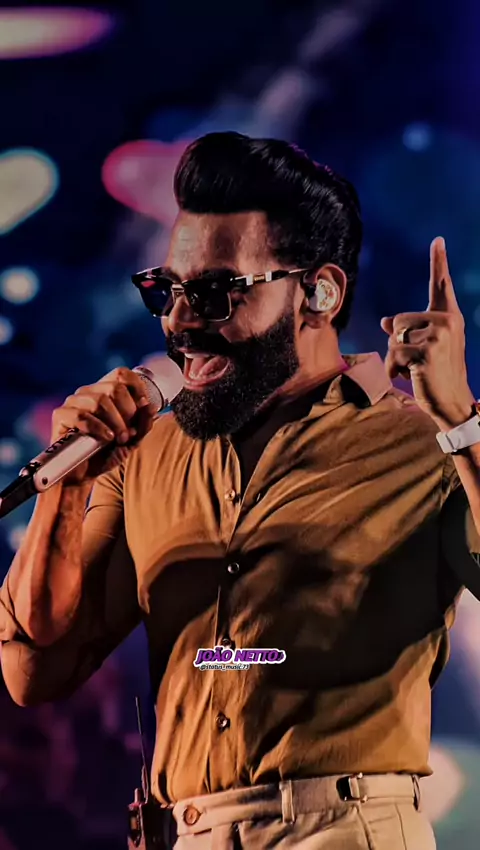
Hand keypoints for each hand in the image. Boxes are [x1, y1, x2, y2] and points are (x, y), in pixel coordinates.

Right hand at [50, 367, 157, 483]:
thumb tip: (149, 405)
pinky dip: (99, 428)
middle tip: (128, 433)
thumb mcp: (133, 439)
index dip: (137, 389)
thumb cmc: (107, 453)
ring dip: (116, 423)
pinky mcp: (61, 416)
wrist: (84, 475)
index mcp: (105, 391)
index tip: (143, 409)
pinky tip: (106, 438)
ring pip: (99, 401)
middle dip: (128, 413)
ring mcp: (73, 402)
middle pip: (114, 388)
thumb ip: (144, 423)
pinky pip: (82, 415)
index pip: (121, 374)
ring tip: (118, 439)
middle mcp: (88, 392)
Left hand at [380, 237, 474, 428]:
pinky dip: (393, 368)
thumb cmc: (437, 374)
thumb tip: (386, 321)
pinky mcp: (427, 351)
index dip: (438, 261)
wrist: (452, 402)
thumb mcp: (424, 348)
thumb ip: (407, 332)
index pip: (441, 285)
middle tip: (416, 361)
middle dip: (398, 342)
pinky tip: (408, 376)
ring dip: (395, 357)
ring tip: (414, 369)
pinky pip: (393, 353)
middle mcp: (447, 321)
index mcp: (449, 317)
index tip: (437, 239)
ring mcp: (438, 336)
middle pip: (400, 319)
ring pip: (394, 337)